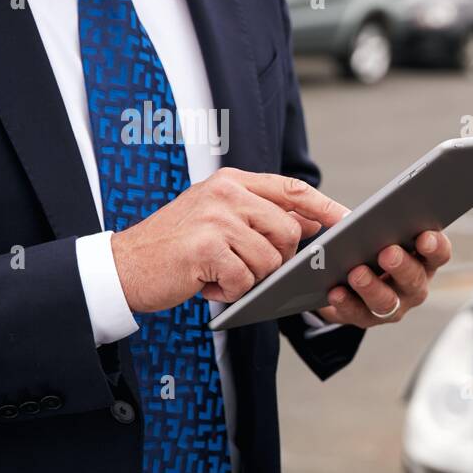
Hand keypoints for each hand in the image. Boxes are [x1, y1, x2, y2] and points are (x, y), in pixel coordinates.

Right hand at [110, 168, 348, 312]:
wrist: (123, 265)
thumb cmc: (177, 247)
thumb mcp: (219, 218)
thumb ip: (263, 215)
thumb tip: (314, 222)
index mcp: (232, 181)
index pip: (293, 189)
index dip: (325, 207)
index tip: (349, 221)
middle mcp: (225, 193)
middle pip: (290, 231)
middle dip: (277, 258)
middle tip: (243, 265)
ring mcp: (216, 218)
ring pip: (270, 259)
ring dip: (248, 277)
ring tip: (218, 272)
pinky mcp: (206, 247)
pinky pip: (244, 279)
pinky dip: (228, 291)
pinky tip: (206, 282)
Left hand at [315, 230, 451, 327]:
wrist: (337, 277)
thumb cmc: (360, 245)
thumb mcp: (366, 228)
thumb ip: (366, 220)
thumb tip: (349, 218)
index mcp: (421, 258)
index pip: (438, 253)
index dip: (435, 246)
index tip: (424, 237)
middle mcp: (413, 285)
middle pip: (415, 278)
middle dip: (402, 266)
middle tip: (388, 253)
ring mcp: (393, 305)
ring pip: (388, 301)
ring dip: (373, 287)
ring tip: (356, 273)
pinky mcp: (367, 318)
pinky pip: (358, 313)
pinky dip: (346, 303)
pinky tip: (335, 291)